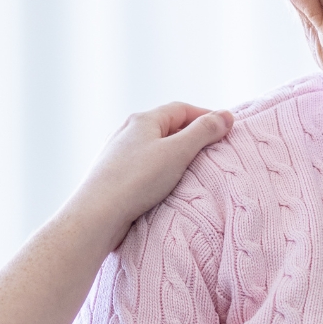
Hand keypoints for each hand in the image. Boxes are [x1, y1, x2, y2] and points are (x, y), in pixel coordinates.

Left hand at [69, 103, 232, 244]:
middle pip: (166, 127)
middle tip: (212, 150)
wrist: (96, 215)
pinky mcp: (112, 176)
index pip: (181, 109)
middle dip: (191, 135)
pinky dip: (159, 170)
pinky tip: (164, 186)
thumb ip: (203, 132)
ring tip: (191, 169)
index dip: (205, 115)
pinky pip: (143, 167)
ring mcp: (117, 154)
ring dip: (174, 154)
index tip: (225, 128)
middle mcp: (127, 132)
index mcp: (142, 120)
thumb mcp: (178, 152)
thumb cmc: (137, 180)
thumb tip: (226, 115)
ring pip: (153, 148)